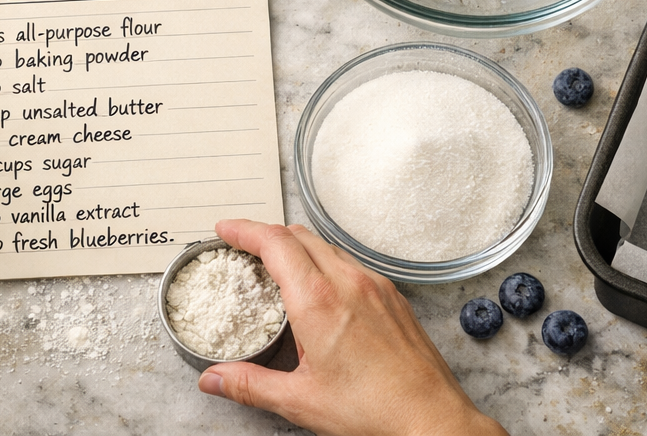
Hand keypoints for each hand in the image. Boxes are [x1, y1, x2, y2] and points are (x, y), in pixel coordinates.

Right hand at [199, 219, 507, 435]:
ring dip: (298, 245)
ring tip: (280, 265)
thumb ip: (251, 385)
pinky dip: (327, 262)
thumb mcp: (301, 400)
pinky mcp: (393, 297)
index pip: (275, 243)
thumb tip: (215, 380)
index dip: (245, 230)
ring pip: (328, 246)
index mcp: (318, 301)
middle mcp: (348, 283)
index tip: (227, 230)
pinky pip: (352, 263)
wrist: (432, 420)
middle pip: (299, 235)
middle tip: (245, 245)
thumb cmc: (375, 411)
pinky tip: (323, 288)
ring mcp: (375, 286)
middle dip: (267, 234)